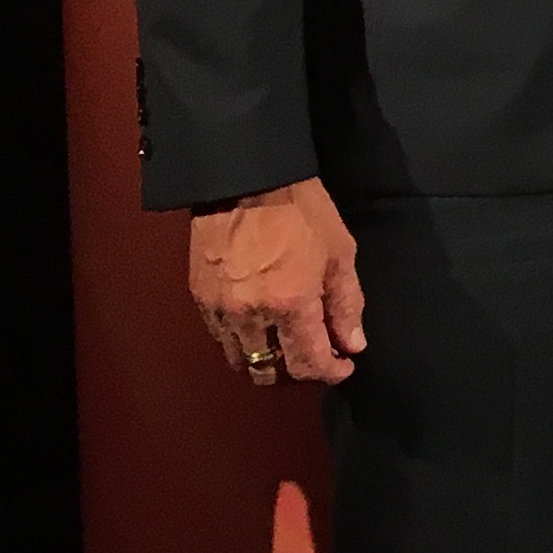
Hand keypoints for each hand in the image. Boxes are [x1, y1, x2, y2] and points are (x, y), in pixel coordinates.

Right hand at [188, 177, 367, 385]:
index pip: (308, 363)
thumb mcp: (339, 253)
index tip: (343, 366)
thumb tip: (352, 344)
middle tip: (315, 356)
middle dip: (296, 373)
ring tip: (287, 344)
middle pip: (269, 372)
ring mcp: (220, 310)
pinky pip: (220, 338)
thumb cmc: (302, 210)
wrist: (246, 179)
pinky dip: (242, 342)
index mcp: (290, 304)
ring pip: (240, 360)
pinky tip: (260, 326)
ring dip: (266, 361)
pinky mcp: (200, 300)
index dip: (330, 372)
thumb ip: (346, 303)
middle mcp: (251, 316)